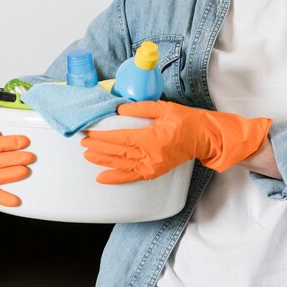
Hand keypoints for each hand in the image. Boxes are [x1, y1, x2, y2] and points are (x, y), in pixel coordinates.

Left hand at [81, 101, 271, 183]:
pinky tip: (101, 178)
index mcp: (154, 139)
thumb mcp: (164, 108)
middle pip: (119, 153)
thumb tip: (119, 111)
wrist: (203, 138)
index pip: (122, 139)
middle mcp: (152, 156)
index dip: (104, 137)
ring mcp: (153, 167)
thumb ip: (140, 109)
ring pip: (122, 165)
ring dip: (102, 161)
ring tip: (87, 155)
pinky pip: (132, 177)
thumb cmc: (186, 120)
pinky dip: (115, 178)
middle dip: (98, 148)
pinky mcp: (154, 172)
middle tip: (83, 142)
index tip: (90, 133)